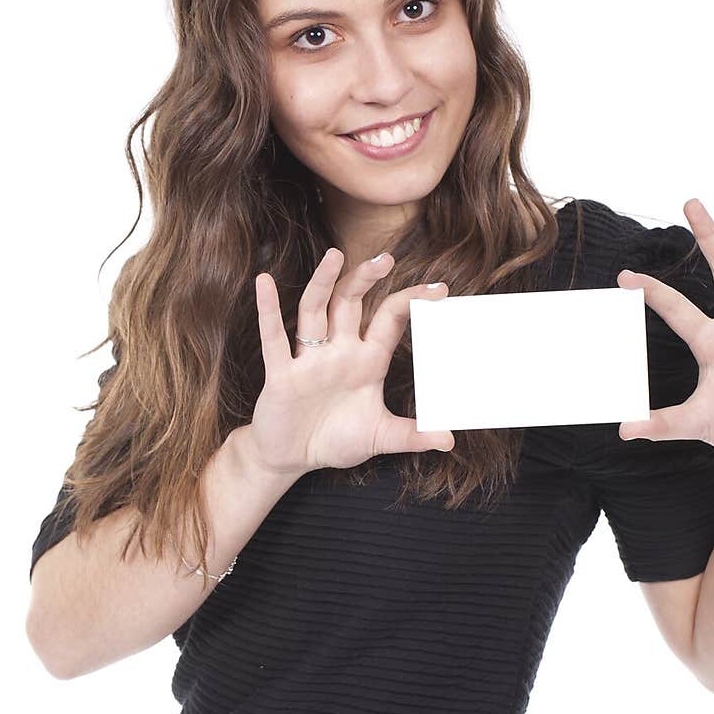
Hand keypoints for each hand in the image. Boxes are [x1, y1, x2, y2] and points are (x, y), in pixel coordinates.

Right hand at [246, 249, 454, 478]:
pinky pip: (274, 338)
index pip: (390, 320)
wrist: (291, 458)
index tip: (440, 290)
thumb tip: (449, 441)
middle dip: (366, 279)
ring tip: (335, 255)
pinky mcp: (281, 374)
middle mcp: (338, 352)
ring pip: (315, 310)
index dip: (411, 302)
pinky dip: (268, 311)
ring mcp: (309, 359)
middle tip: (386, 259)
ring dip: (324, 282)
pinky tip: (265, 283)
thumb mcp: (380, 437)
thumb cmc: (334, 441)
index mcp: (366, 361)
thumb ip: (412, 435)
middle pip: (351, 302)